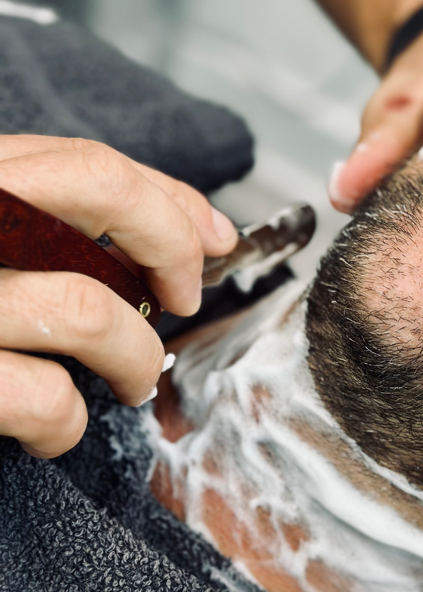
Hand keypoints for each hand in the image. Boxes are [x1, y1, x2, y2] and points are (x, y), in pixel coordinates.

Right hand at [0, 136, 236, 457]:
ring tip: (132, 380)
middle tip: (181, 299)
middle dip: (169, 245)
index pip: (90, 162)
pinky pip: (40, 395)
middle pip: (98, 189)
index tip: (214, 240)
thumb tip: (204, 231)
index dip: (169, 202)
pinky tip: (54, 428)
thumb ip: (71, 220)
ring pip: (86, 306)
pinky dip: (68, 422)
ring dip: (136, 356)